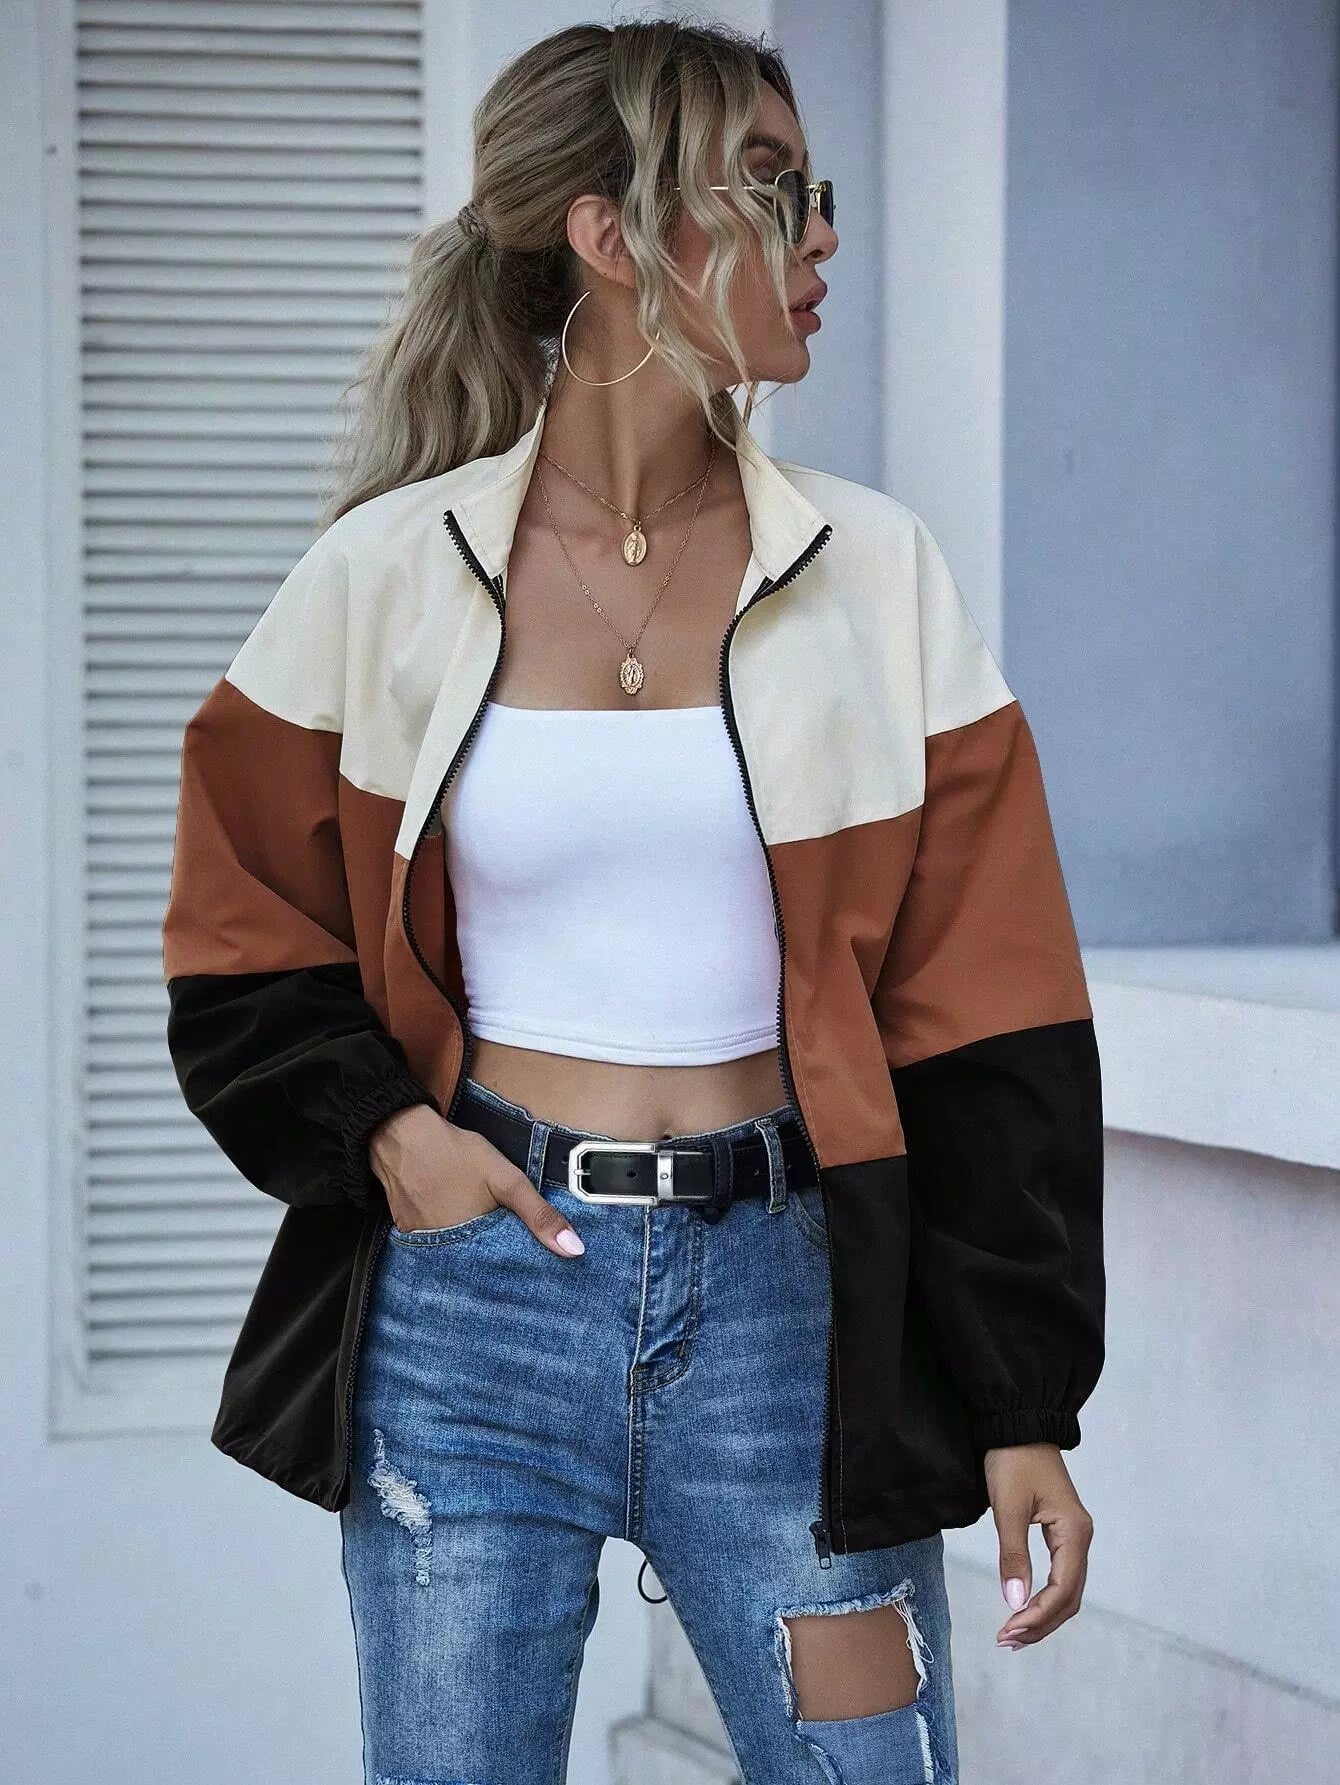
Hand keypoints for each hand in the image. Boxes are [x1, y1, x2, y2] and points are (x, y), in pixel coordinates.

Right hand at [367, 1104, 585, 1257]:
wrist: (400, 1134)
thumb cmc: (455, 1154)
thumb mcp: (506, 1179)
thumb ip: (539, 1214)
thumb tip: (574, 1249)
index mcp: (470, 1248)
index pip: (501, 1274)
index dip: (518, 1270)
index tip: (534, 1272)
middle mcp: (442, 1255)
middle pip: (477, 1269)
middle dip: (494, 1264)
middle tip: (513, 1257)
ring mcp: (421, 1245)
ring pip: (455, 1257)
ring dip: (471, 1252)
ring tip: (488, 1242)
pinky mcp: (407, 1232)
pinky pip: (434, 1245)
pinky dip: (449, 1238)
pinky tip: (457, 1222)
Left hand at [985, 1443, 1092, 1648]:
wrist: (1017, 1425)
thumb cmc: (1013, 1461)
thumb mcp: (1008, 1507)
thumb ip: (1013, 1555)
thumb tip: (1015, 1603)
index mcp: (1074, 1532)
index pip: (1063, 1590)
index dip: (1038, 1616)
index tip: (1009, 1630)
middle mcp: (1081, 1537)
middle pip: (1069, 1597)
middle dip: (1041, 1623)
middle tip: (1007, 1641)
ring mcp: (1073, 1535)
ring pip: (1066, 1589)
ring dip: (1043, 1614)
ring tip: (1013, 1634)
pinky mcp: (1062, 1531)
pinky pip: (1060, 1574)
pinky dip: (1044, 1597)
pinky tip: (1025, 1609)